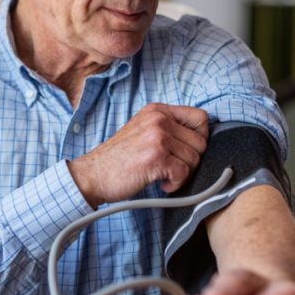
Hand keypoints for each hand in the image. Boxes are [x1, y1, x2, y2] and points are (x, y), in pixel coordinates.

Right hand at [67, 103, 208, 207]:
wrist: (93, 174)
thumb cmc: (119, 158)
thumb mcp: (143, 130)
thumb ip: (168, 128)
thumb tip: (201, 139)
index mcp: (157, 110)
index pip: (200, 117)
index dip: (200, 137)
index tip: (186, 151)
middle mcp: (159, 119)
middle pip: (200, 142)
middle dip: (191, 160)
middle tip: (172, 168)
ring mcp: (158, 137)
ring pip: (194, 159)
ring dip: (182, 174)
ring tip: (163, 176)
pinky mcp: (156, 157)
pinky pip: (184, 173)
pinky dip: (176, 184)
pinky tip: (161, 184)